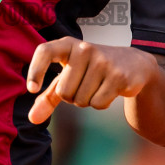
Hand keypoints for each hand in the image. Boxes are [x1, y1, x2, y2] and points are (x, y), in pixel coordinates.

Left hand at [25, 37, 157, 123]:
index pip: (44, 51)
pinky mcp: (118, 76)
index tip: (31, 89)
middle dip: (73, 97)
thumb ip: (49, 97)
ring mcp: (103, 61)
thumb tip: (32, 118)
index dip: (35, 70)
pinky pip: (97, 104)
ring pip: (81, 100)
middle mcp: (84, 49)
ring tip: (99, 85)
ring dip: (88, 100)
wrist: (133, 64)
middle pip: (64, 92)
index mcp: (68, 45)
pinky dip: (101, 104)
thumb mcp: (69, 78)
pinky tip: (110, 90)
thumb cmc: (92, 71)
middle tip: (86, 84)